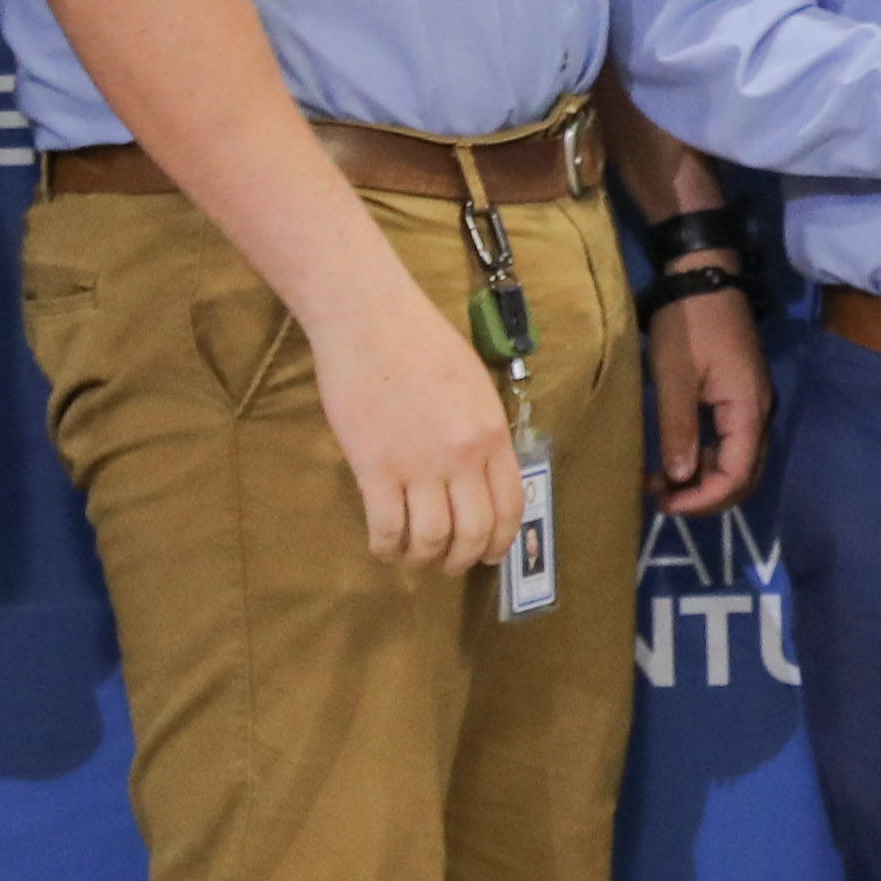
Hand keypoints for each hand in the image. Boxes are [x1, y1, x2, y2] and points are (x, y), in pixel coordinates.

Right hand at [319, 273, 524, 575]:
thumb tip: (481, 473)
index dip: (502, 540)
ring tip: (414, 557)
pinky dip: (387, 547)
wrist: (369, 317)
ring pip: (431, 539)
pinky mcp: (375, 467)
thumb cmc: (420, 340)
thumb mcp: (473, 384)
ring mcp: (418, 464)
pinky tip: (384, 546)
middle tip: (449, 563)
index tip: (490, 554)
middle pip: (475, 532)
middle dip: (464, 558)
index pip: (511, 505)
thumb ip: (482, 430)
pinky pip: (387, 528)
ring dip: (424, 558)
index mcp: (492, 433)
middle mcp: (462, 456)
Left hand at [646, 281, 766, 514]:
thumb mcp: (674, 377)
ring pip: (738, 461)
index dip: (704, 498)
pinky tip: (677, 457)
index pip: (737, 474)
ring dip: (705, 479)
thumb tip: (680, 478)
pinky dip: (706, 458)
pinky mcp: (740, 396)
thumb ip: (679, 429)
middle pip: (745, 475)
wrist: (703, 277)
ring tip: (663, 484)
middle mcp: (758, 413)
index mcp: (747, 410)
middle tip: (664, 501)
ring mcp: (752, 404)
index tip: (667, 505)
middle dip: (707, 496)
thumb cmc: (687, 324)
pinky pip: (730, 442)